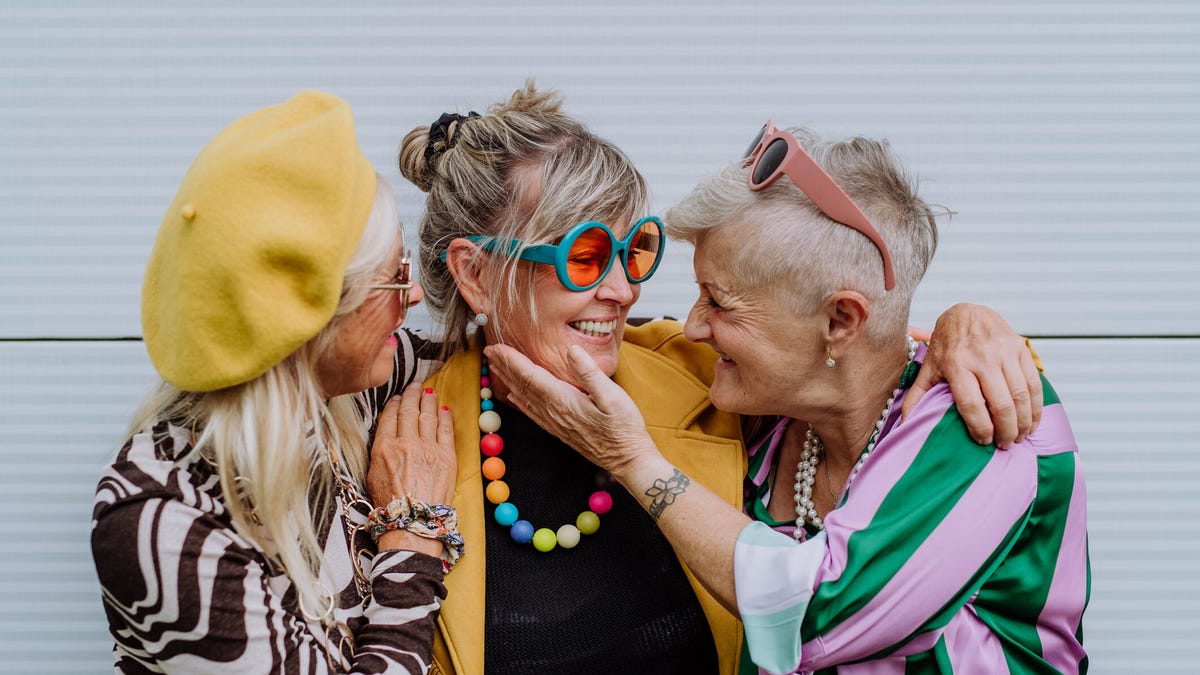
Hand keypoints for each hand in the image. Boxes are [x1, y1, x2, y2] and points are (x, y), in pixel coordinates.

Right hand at [367, 383, 455, 508]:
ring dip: (428, 401)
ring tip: (428, 392)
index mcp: (384, 447)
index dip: (395, 403)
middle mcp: (406, 442)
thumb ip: (379, 451)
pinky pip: (446, 430)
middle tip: (415, 386)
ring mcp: (428, 448)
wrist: (412, 523)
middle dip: (412, 395)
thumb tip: (388, 436)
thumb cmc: (389, 504)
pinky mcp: (446, 456)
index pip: (390, 416)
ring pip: (428, 416)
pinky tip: (443, 409)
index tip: (398, 397)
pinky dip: (444, 417)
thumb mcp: (372, 474)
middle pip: (409, 411)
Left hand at [483, 344, 657, 475]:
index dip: (512, 360)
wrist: (628, 460)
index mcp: (563, 401)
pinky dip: (519, 401)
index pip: (531, 376)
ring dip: (508, 381)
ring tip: (495, 367)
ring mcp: (555, 423)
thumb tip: (571, 350)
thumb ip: (589, 373)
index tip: (496, 346)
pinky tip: (514, 397)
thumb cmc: (625, 428)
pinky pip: (533, 412)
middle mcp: (554, 413)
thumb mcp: (613, 397)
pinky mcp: (560, 430)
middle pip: (522, 386)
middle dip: (504, 367)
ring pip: (524, 398)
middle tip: (488, 350)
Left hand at [901, 303, 1041, 447]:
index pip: (971, 403)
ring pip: (1020, 395)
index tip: (983, 441)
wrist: (967, 313)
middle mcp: (982, 357)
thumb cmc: (946, 346)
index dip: (980, 427)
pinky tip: (1032, 422)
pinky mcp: (1020, 348)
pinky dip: (1036, 407)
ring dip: (1023, 422)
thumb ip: (916, 396)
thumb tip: (904, 425)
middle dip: (1005, 430)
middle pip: (1001, 403)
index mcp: (956, 364)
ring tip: (1018, 437)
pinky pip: (1034, 382)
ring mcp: (1004, 352)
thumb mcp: (927, 368)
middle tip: (1004, 445)